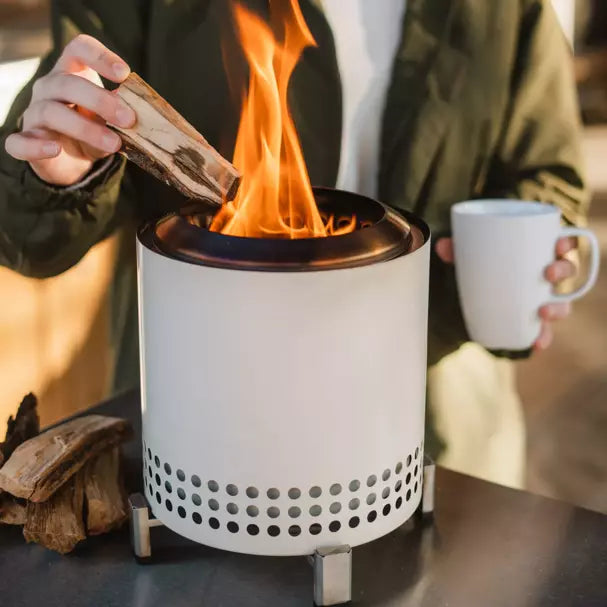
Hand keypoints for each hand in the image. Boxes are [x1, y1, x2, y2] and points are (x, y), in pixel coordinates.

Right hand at [4, 35, 135, 185]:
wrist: (71, 162)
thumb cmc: (92, 131)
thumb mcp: (111, 121)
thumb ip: (122, 112)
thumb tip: (140, 110)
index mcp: (71, 74)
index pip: (79, 49)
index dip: (100, 56)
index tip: (125, 73)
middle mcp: (49, 88)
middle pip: (68, 83)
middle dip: (101, 101)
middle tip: (129, 119)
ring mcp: (34, 114)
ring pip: (52, 112)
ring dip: (86, 128)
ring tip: (114, 144)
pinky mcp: (26, 142)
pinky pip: (19, 142)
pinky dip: (36, 146)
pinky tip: (55, 149)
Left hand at [435, 236, 576, 350]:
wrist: (474, 293)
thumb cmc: (482, 265)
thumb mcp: (470, 257)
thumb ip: (458, 250)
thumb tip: (441, 246)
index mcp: (537, 252)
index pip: (560, 243)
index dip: (565, 243)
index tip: (559, 243)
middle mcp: (545, 274)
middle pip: (567, 270)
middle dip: (563, 271)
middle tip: (548, 274)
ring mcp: (542, 297)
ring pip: (561, 301)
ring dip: (557, 308)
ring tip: (542, 312)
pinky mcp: (532, 319)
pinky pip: (544, 329)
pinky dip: (542, 337)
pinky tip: (536, 344)